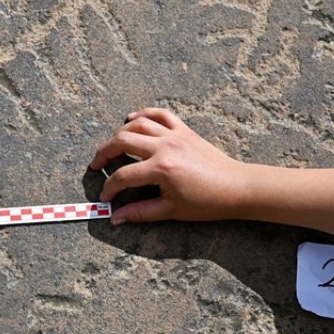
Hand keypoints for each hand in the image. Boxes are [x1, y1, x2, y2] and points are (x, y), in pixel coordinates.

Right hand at [88, 108, 250, 224]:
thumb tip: (115, 219)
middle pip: (122, 141)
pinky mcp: (184, 130)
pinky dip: (144, 114)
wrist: (237, 187)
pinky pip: (160, 114)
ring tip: (111, 147)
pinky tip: (131, 119)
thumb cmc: (207, 202)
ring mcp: (175, 135)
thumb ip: (140, 213)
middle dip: (103, 153)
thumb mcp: (171, 210)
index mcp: (161, 169)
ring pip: (138, 124)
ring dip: (120, 133)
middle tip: (95, 165)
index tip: (105, 197)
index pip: (123, 176)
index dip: (109, 187)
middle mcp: (165, 147)